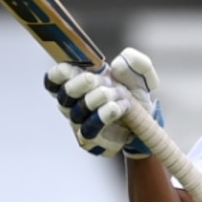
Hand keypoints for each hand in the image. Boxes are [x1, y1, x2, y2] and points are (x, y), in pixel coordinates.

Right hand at [43, 48, 162, 157]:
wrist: (148, 119)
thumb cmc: (135, 91)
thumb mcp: (140, 71)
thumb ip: (134, 60)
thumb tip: (118, 64)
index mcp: (77, 83)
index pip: (53, 81)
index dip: (57, 75)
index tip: (67, 68)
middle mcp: (73, 104)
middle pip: (64, 96)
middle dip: (79, 85)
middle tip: (94, 79)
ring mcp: (80, 123)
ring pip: (78, 113)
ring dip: (97, 99)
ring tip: (117, 94)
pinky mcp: (91, 140)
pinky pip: (89, 131)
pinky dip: (104, 116)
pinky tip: (118, 108)